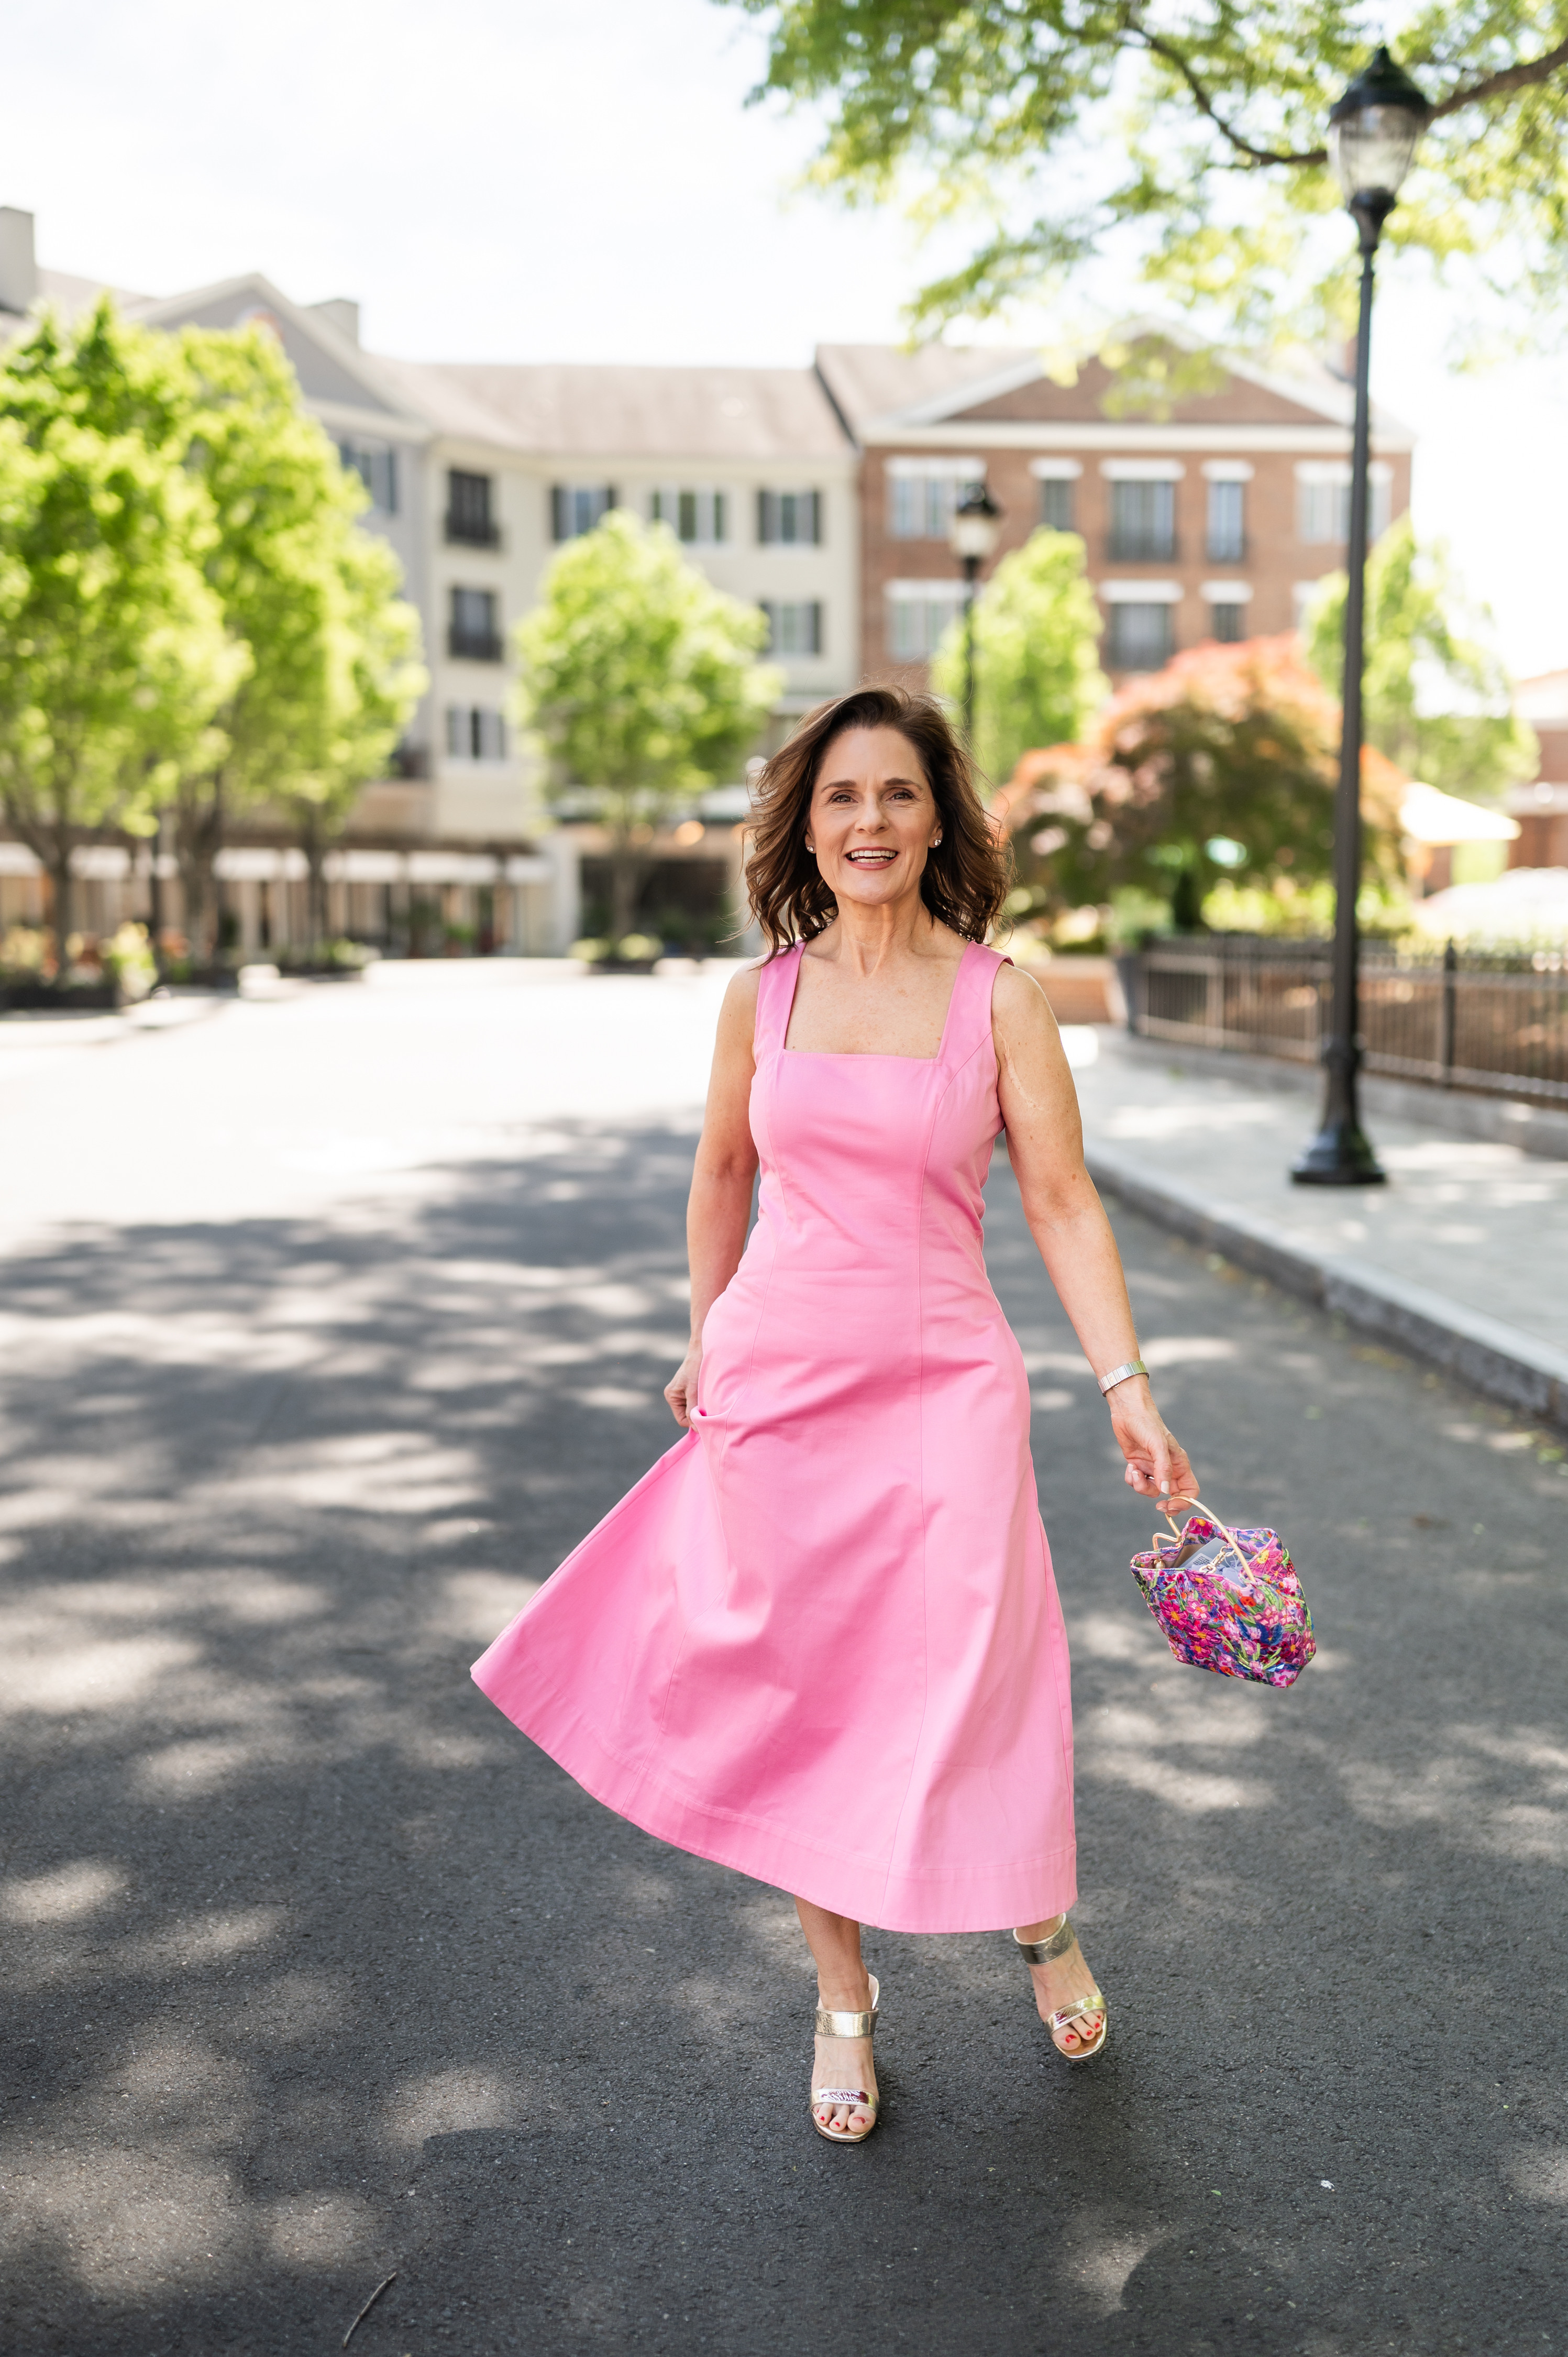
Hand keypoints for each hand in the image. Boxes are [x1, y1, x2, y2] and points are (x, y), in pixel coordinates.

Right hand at [664, 1345, 701, 1428]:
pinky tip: (708, 1394)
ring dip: (701, 1406)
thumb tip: (696, 1428)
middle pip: (687, 1415)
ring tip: (708, 1397)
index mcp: (671, 1396)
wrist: (702, 1349)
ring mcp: (682, 1392)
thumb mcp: (693, 1391)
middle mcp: (675, 1395)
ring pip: (693, 1408)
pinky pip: (696, 1401)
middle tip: (709, 1407)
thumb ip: (692, 1409)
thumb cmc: (696, 1368)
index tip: (706, 1418)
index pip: (682, 1420)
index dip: (694, 1422)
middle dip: (698, 1413)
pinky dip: (703, 1401)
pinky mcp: (690, 1388)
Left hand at [1107, 1377, 1196, 1504]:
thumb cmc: (1147, 1424)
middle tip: (1157, 1505)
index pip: (1190, 1490)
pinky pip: (1137, 1482)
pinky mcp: (1138, 1466)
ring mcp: (1152, 1468)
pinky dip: (1132, 1479)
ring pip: (1151, 1490)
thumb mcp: (1158, 1446)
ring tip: (1134, 1471)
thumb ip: (1163, 1469)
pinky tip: (1129, 1466)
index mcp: (1179, 1464)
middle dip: (1163, 1501)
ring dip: (1141, 1486)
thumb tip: (1166, 1491)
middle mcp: (1167, 1468)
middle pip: (1170, 1495)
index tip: (1171, 1505)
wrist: (1127, 1411)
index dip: (1184, 1502)